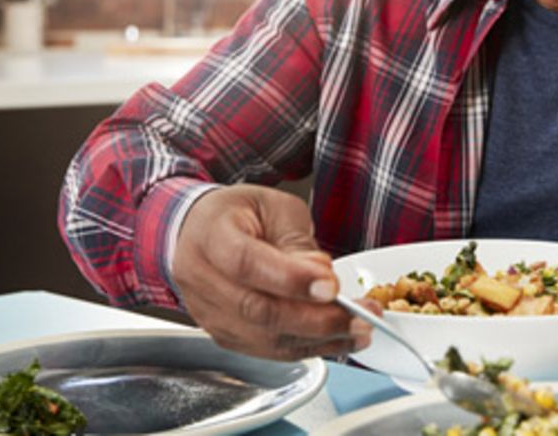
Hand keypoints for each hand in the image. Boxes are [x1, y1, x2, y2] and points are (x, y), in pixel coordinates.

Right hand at [170, 184, 370, 360]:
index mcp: (211, 235)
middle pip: (257, 310)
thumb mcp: (275, 208)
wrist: (198, 232)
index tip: (331, 286)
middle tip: (358, 317)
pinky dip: (306, 348)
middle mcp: (201, 278)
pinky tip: (336, 340)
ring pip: (264, 338)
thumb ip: (298, 242)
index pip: (246, 263)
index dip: (290, 279)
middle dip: (315, 319)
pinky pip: (267, 350)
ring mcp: (209, 312)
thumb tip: (322, 279)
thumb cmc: (238, 215)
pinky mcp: (224, 335)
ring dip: (318, 340)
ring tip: (358, 331)